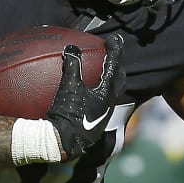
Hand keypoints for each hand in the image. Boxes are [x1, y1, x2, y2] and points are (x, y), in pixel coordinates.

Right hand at [44, 32, 127, 160]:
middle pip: (119, 81)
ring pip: (112, 92)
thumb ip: (72, 66)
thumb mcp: (69, 87)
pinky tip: (87, 93)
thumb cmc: (68, 114)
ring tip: (102, 72)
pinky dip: (99, 91)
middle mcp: (109, 104)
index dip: (115, 50)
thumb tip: (72, 47)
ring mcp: (103, 115)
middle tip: (113, 55)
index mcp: (107, 93)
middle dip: (117, 66)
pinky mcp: (95, 123)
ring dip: (109, 80)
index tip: (115, 39)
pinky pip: (102, 101)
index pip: (114, 66)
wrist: (64, 143)